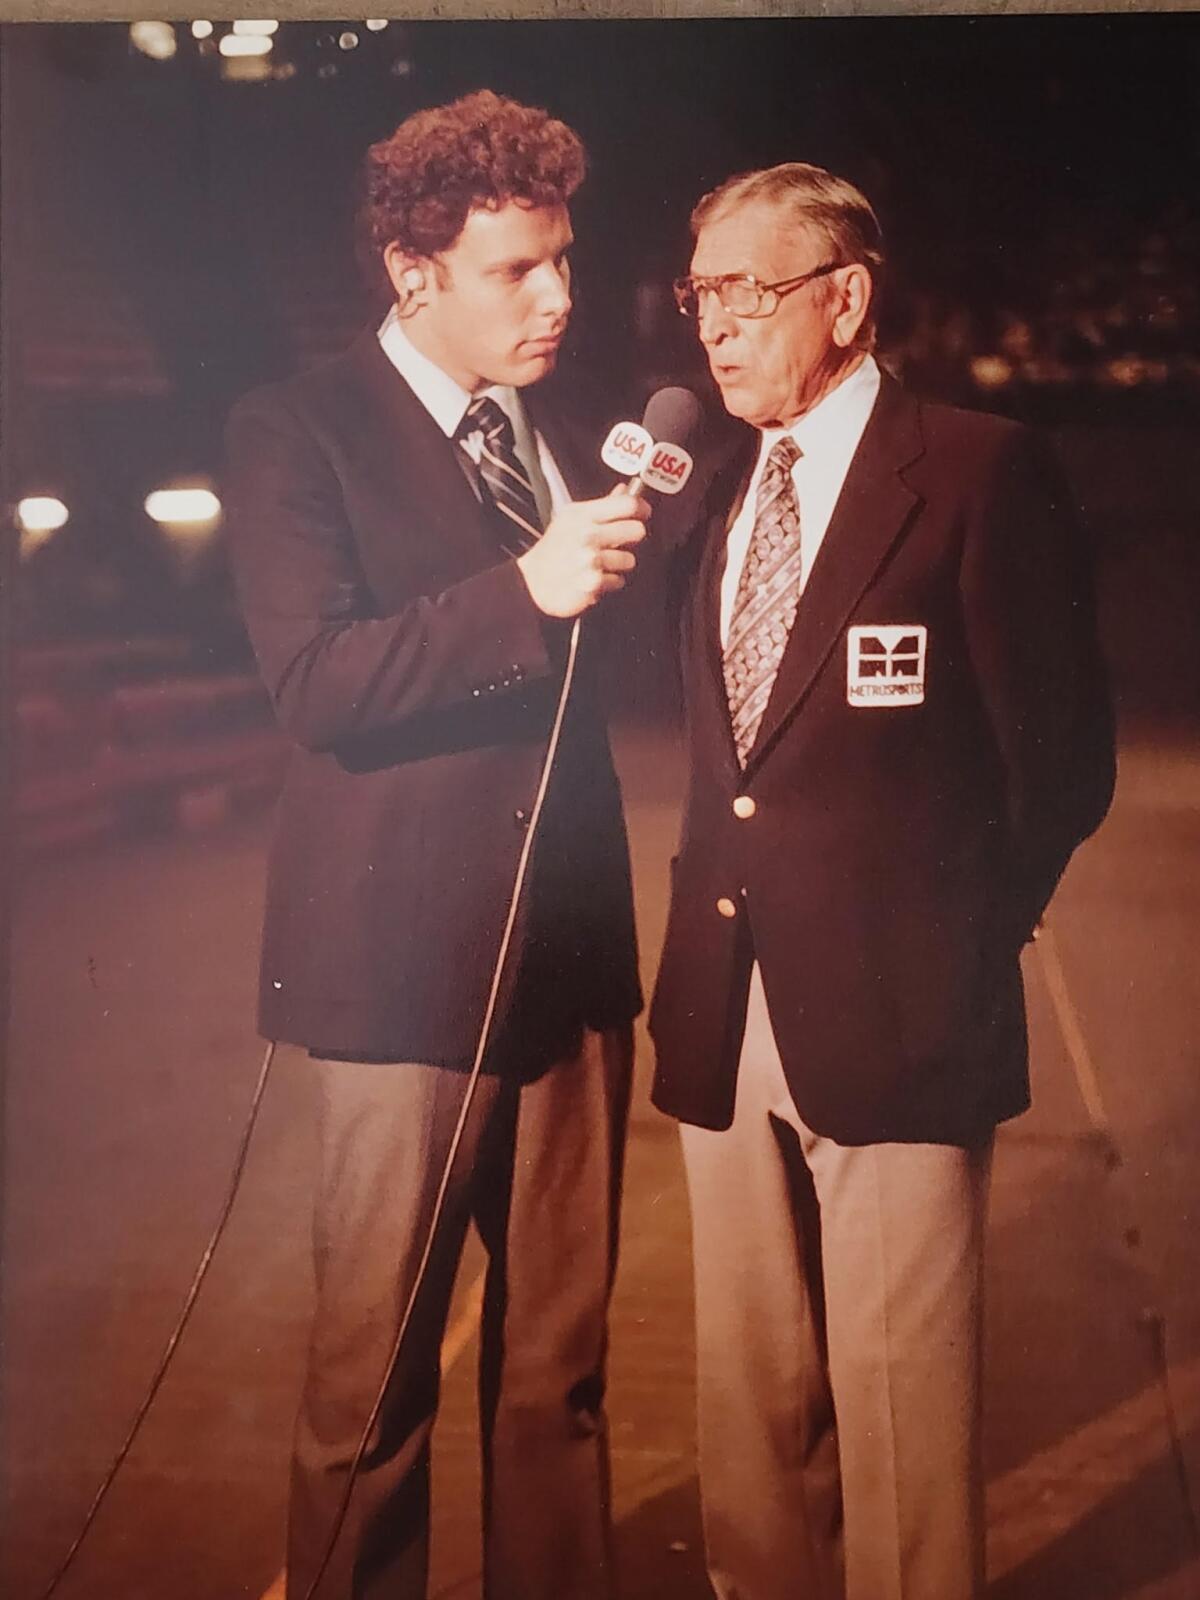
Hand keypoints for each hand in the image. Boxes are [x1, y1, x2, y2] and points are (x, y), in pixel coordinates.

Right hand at [517, 488, 649, 617]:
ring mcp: (590, 559)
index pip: (628, 504)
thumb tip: (625, 490)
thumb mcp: (572, 519)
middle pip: (637, 530)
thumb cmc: (554, 550)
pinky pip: (618, 581)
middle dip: (631, 539)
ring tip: (601, 564)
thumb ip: (603, 505)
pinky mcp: (592, 582)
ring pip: (629, 559)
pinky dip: (609, 583)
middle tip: (619, 543)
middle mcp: (588, 534)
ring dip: (618, 564)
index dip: (642, 509)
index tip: (643, 514)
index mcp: (583, 514)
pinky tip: (594, 578)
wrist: (532, 583)